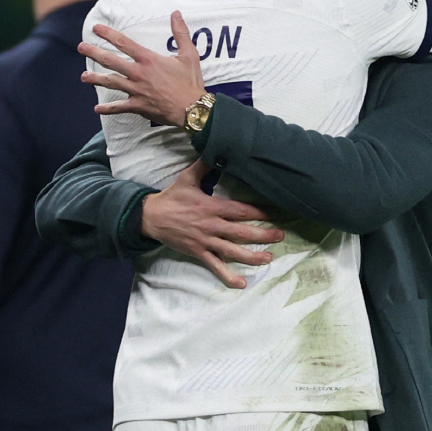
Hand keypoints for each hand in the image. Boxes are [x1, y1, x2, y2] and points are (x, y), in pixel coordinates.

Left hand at [79, 11, 204, 125]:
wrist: (192, 109)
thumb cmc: (190, 82)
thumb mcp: (189, 55)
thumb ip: (180, 33)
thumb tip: (176, 14)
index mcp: (148, 60)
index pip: (124, 43)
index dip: (108, 34)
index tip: (96, 28)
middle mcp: (139, 74)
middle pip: (111, 61)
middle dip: (94, 53)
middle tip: (81, 47)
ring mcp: (136, 90)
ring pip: (111, 83)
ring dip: (96, 79)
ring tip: (83, 77)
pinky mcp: (138, 106)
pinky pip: (119, 107)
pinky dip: (108, 108)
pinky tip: (97, 108)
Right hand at [143, 161, 284, 287]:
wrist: (151, 217)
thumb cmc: (172, 197)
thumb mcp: (188, 177)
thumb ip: (204, 165)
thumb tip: (215, 147)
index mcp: (212, 207)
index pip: (241, 211)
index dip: (259, 212)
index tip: (275, 213)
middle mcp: (212, 226)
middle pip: (242, 233)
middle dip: (263, 235)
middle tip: (280, 235)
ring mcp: (205, 241)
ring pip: (232, 252)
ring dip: (252, 257)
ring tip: (269, 258)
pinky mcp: (198, 253)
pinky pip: (215, 266)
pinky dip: (228, 276)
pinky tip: (242, 283)